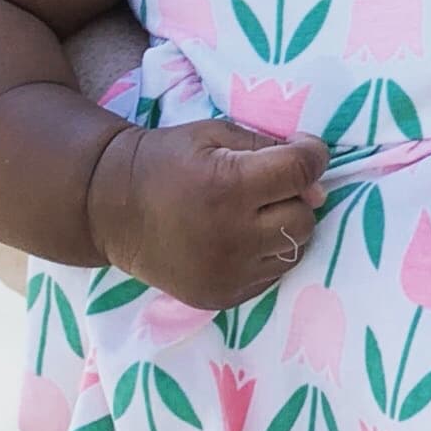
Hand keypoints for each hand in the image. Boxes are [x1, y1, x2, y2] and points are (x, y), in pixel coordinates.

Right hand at [86, 119, 326, 310]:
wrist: (113, 209)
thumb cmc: (169, 160)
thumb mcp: (216, 133)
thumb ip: (269, 148)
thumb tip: (317, 182)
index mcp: (228, 186)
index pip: (301, 171)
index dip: (312, 155)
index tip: (302, 150)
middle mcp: (231, 235)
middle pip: (304, 217)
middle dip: (297, 195)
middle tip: (271, 185)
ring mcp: (226, 273)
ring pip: (294, 250)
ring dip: (286, 227)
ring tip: (258, 213)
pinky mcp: (221, 297)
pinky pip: (271, 275)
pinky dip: (267, 254)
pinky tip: (243, 237)